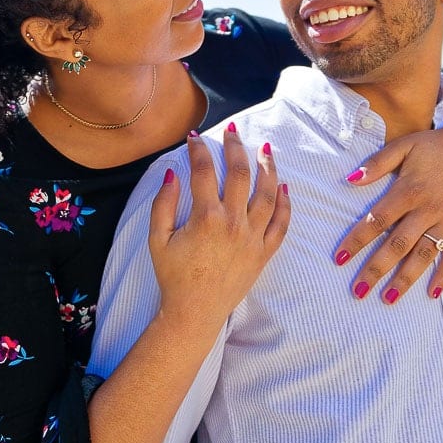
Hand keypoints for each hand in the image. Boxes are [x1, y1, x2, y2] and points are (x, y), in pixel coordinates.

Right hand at [148, 123, 290, 331]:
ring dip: (267, 168)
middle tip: (232, 131)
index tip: (194, 137)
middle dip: (235, 147)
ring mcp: (252, 238)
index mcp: (205, 218)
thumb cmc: (173, 275)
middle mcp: (233, 223)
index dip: (198, 149)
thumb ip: (163, 203)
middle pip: (239, 173)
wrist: (194, 312)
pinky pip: (281, 224)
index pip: (203, 171)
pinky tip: (284, 187)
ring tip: (265, 149)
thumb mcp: (157, 239)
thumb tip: (173, 172)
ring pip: (268, 194)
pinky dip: (285, 204)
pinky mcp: (264, 253)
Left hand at [333, 112, 442, 302]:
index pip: (377, 220)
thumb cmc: (433, 146)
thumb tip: (350, 180)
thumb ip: (377, 163)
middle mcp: (427, 210)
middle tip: (358, 290)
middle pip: (398, 245)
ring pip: (424, 255)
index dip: (357, 240)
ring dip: (406, 278)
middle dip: (376, 269)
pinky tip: (433, 293)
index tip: (340, 259)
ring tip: (388, 298)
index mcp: (408, 190)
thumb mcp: (403, 146)